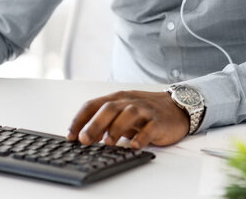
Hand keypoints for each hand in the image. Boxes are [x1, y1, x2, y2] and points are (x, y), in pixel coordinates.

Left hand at [66, 90, 188, 148]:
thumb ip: (105, 122)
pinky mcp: (158, 121)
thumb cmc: (144, 112)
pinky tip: (134, 146)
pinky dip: (142, 137)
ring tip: (107, 143)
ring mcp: (144, 110)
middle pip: (109, 108)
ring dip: (116, 128)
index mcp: (116, 99)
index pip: (93, 105)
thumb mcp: (122, 113)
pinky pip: (150, 127)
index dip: (80, 119)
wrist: (175, 107)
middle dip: (95, 124)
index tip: (70, 135)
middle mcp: (128, 101)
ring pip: (129, 114)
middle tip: (84, 140)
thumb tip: (84, 137)